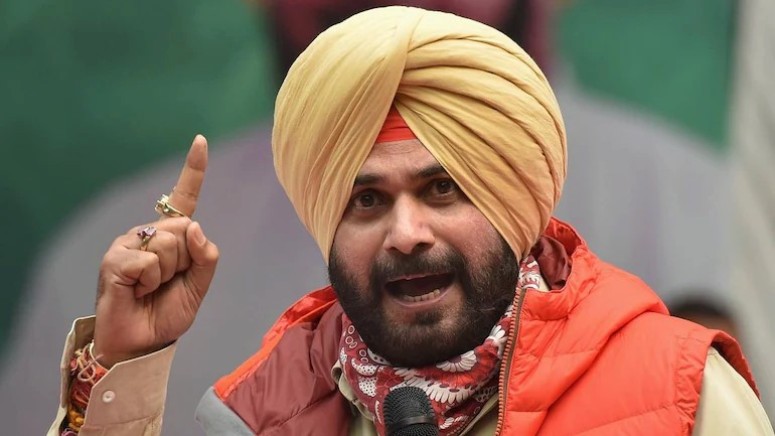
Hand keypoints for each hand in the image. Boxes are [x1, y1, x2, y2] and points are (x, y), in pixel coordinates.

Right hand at [93, 135, 218, 367]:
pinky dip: (151, 281)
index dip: (193, 169)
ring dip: (169, 273)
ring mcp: (129, 243)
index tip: (201, 140)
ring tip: (152, 288)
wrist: (141, 343)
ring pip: (169, 243)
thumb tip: (195, 227)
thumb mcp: (199, 286)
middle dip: (186, 261)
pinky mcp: (115, 258)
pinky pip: (150, 261)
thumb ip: (206, 257)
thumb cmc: (167, 312)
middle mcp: (149, 232)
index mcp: (171, 236)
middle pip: (184, 228)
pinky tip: (138, 291)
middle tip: (169, 283)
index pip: (184, 198)